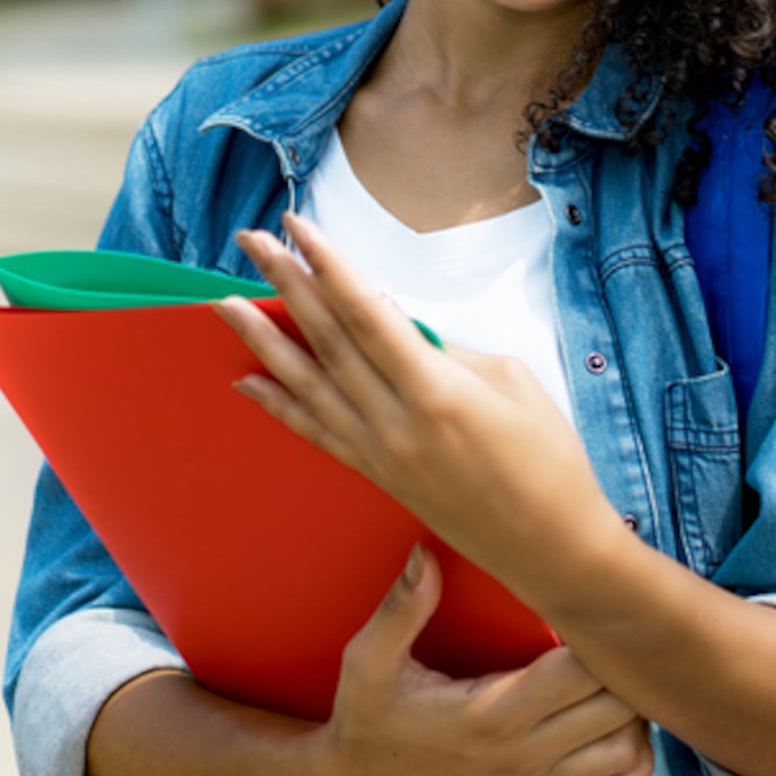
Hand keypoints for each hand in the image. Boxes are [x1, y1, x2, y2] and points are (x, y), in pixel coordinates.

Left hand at [218, 215, 626, 593]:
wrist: (551, 549)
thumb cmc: (549, 461)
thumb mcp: (512, 383)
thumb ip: (448, 351)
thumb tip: (398, 323)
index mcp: (436, 391)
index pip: (367, 313)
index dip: (329, 266)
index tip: (298, 226)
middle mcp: (396, 423)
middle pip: (328, 340)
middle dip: (287, 284)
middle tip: (252, 241)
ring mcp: (380, 454)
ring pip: (308, 385)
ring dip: (263, 340)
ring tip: (224, 302)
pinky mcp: (377, 477)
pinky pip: (316, 433)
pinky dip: (278, 405)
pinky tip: (245, 380)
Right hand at [319, 546, 655, 775]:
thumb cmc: (369, 719)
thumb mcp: (369, 661)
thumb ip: (401, 609)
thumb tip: (425, 555)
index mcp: (492, 715)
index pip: (580, 673)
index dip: (599, 634)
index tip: (596, 600)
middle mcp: (526, 751)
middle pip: (618, 708)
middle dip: (627, 664)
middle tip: (618, 623)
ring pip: (627, 750)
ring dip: (637, 710)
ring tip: (619, 668)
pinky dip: (634, 760)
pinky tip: (620, 724)